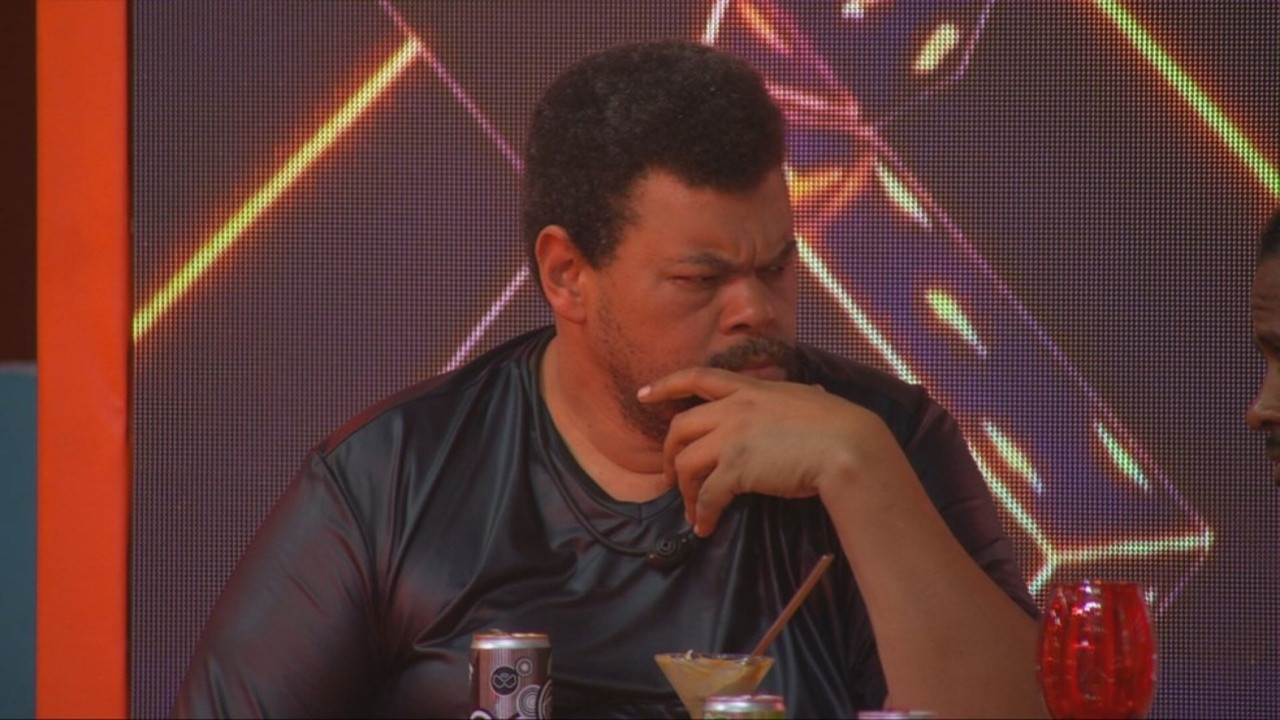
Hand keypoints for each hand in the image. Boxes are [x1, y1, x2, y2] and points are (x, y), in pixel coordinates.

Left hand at [637, 367, 891, 535]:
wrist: (848, 447)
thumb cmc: (840, 425)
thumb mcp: (812, 398)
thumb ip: (799, 396)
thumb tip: (814, 389)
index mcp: (751, 389)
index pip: (698, 377)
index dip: (666, 386)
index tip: (644, 394)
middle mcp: (734, 408)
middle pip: (680, 428)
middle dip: (668, 454)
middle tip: (668, 476)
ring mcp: (732, 438)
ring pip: (685, 463)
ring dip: (684, 492)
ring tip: (692, 512)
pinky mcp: (736, 469)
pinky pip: (706, 495)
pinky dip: (701, 514)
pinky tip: (705, 527)